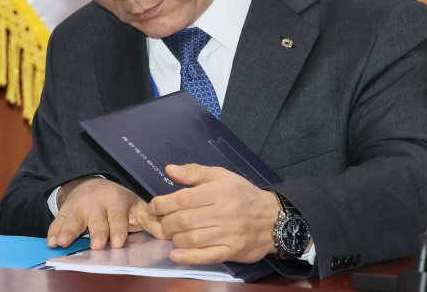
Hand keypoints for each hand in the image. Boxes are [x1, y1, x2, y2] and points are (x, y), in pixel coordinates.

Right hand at [48, 177, 165, 249]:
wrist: (91, 185)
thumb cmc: (117, 201)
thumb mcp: (135, 206)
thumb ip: (150, 221)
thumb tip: (168, 232)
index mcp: (116, 202)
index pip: (118, 217)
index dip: (118, 230)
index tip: (117, 242)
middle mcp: (96, 205)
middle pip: (96, 221)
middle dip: (96, 233)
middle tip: (96, 245)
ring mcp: (79, 208)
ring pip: (74, 221)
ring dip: (69, 231)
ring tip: (63, 242)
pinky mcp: (64, 213)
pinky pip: (57, 222)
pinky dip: (53, 231)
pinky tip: (51, 241)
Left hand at [147, 164, 279, 264]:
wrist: (273, 219)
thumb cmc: (243, 195)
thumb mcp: (222, 176)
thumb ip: (195, 172)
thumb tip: (169, 169)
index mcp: (220, 190)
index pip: (184, 198)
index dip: (164, 203)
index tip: (154, 206)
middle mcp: (223, 212)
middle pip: (185, 220)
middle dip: (167, 222)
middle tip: (161, 222)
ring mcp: (228, 233)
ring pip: (192, 239)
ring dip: (175, 238)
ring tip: (171, 235)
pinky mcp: (231, 250)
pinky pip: (207, 256)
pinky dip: (188, 257)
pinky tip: (175, 255)